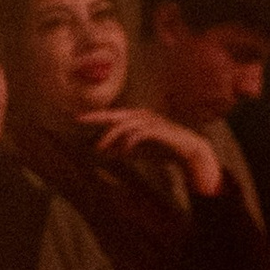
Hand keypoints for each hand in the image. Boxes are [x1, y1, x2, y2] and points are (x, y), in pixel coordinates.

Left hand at [77, 104, 223, 199]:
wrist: (190, 152)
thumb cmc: (165, 149)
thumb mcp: (140, 151)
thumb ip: (124, 150)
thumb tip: (106, 153)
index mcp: (138, 118)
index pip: (113, 116)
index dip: (96, 117)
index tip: (78, 119)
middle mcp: (143, 116)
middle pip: (116, 115)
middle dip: (98, 118)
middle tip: (80, 120)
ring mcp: (152, 122)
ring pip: (126, 125)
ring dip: (111, 137)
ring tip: (101, 150)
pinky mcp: (160, 130)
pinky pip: (140, 134)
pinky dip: (129, 142)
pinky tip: (123, 152)